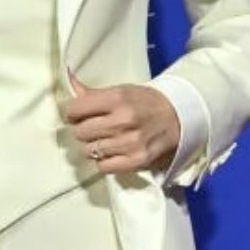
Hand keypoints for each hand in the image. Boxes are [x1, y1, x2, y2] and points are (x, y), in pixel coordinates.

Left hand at [63, 69, 178, 174]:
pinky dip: (103, 161)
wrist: (180, 116)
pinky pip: (103, 167)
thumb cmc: (146, 101)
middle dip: (81, 129)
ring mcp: (130, 143)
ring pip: (89, 150)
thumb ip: (94, 92)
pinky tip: (111, 152)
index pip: (76, 109)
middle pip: (80, 132)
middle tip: (90, 127)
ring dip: (92, 145)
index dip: (72, 112)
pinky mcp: (137, 161)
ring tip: (102, 139)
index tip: (76, 114)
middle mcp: (123, 120)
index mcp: (117, 98)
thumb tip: (69, 82)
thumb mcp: (122, 90)